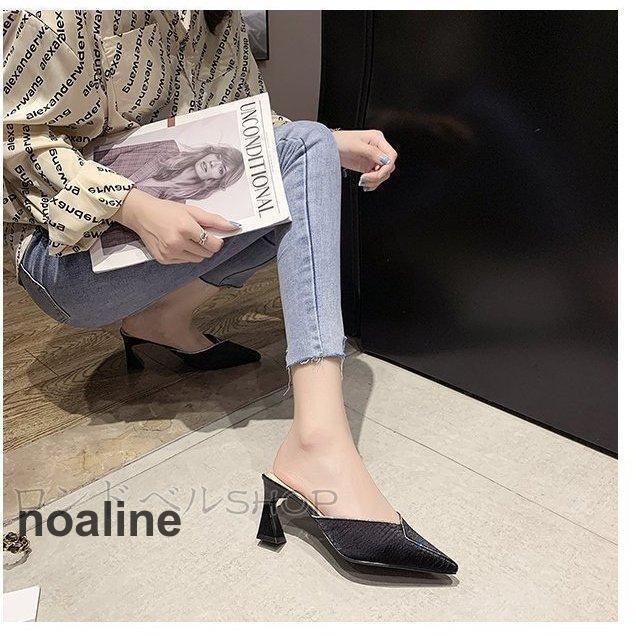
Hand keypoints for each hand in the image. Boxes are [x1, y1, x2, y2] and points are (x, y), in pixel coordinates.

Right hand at [113, 188, 239, 264]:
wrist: (141, 214)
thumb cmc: (168, 210)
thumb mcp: (192, 211)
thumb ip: (214, 220)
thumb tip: (234, 226)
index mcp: (186, 228)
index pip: (214, 244)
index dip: (217, 241)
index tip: (213, 236)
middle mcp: (177, 242)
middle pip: (207, 253)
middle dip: (207, 245)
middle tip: (198, 235)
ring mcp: (170, 253)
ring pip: (197, 259)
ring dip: (197, 251)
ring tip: (187, 239)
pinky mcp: (164, 260)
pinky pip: (185, 262)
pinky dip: (185, 254)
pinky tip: (177, 244)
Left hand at [332, 129, 397, 190]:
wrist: (329, 147)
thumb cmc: (340, 141)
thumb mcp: (356, 146)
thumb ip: (372, 153)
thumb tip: (385, 161)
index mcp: (378, 139)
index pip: (391, 155)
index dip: (386, 167)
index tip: (377, 173)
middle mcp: (378, 148)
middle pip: (388, 166)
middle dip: (379, 175)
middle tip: (366, 178)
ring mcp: (373, 158)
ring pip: (383, 173)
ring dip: (375, 181)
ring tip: (363, 182)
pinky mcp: (368, 166)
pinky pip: (376, 177)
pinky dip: (372, 183)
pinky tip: (365, 184)